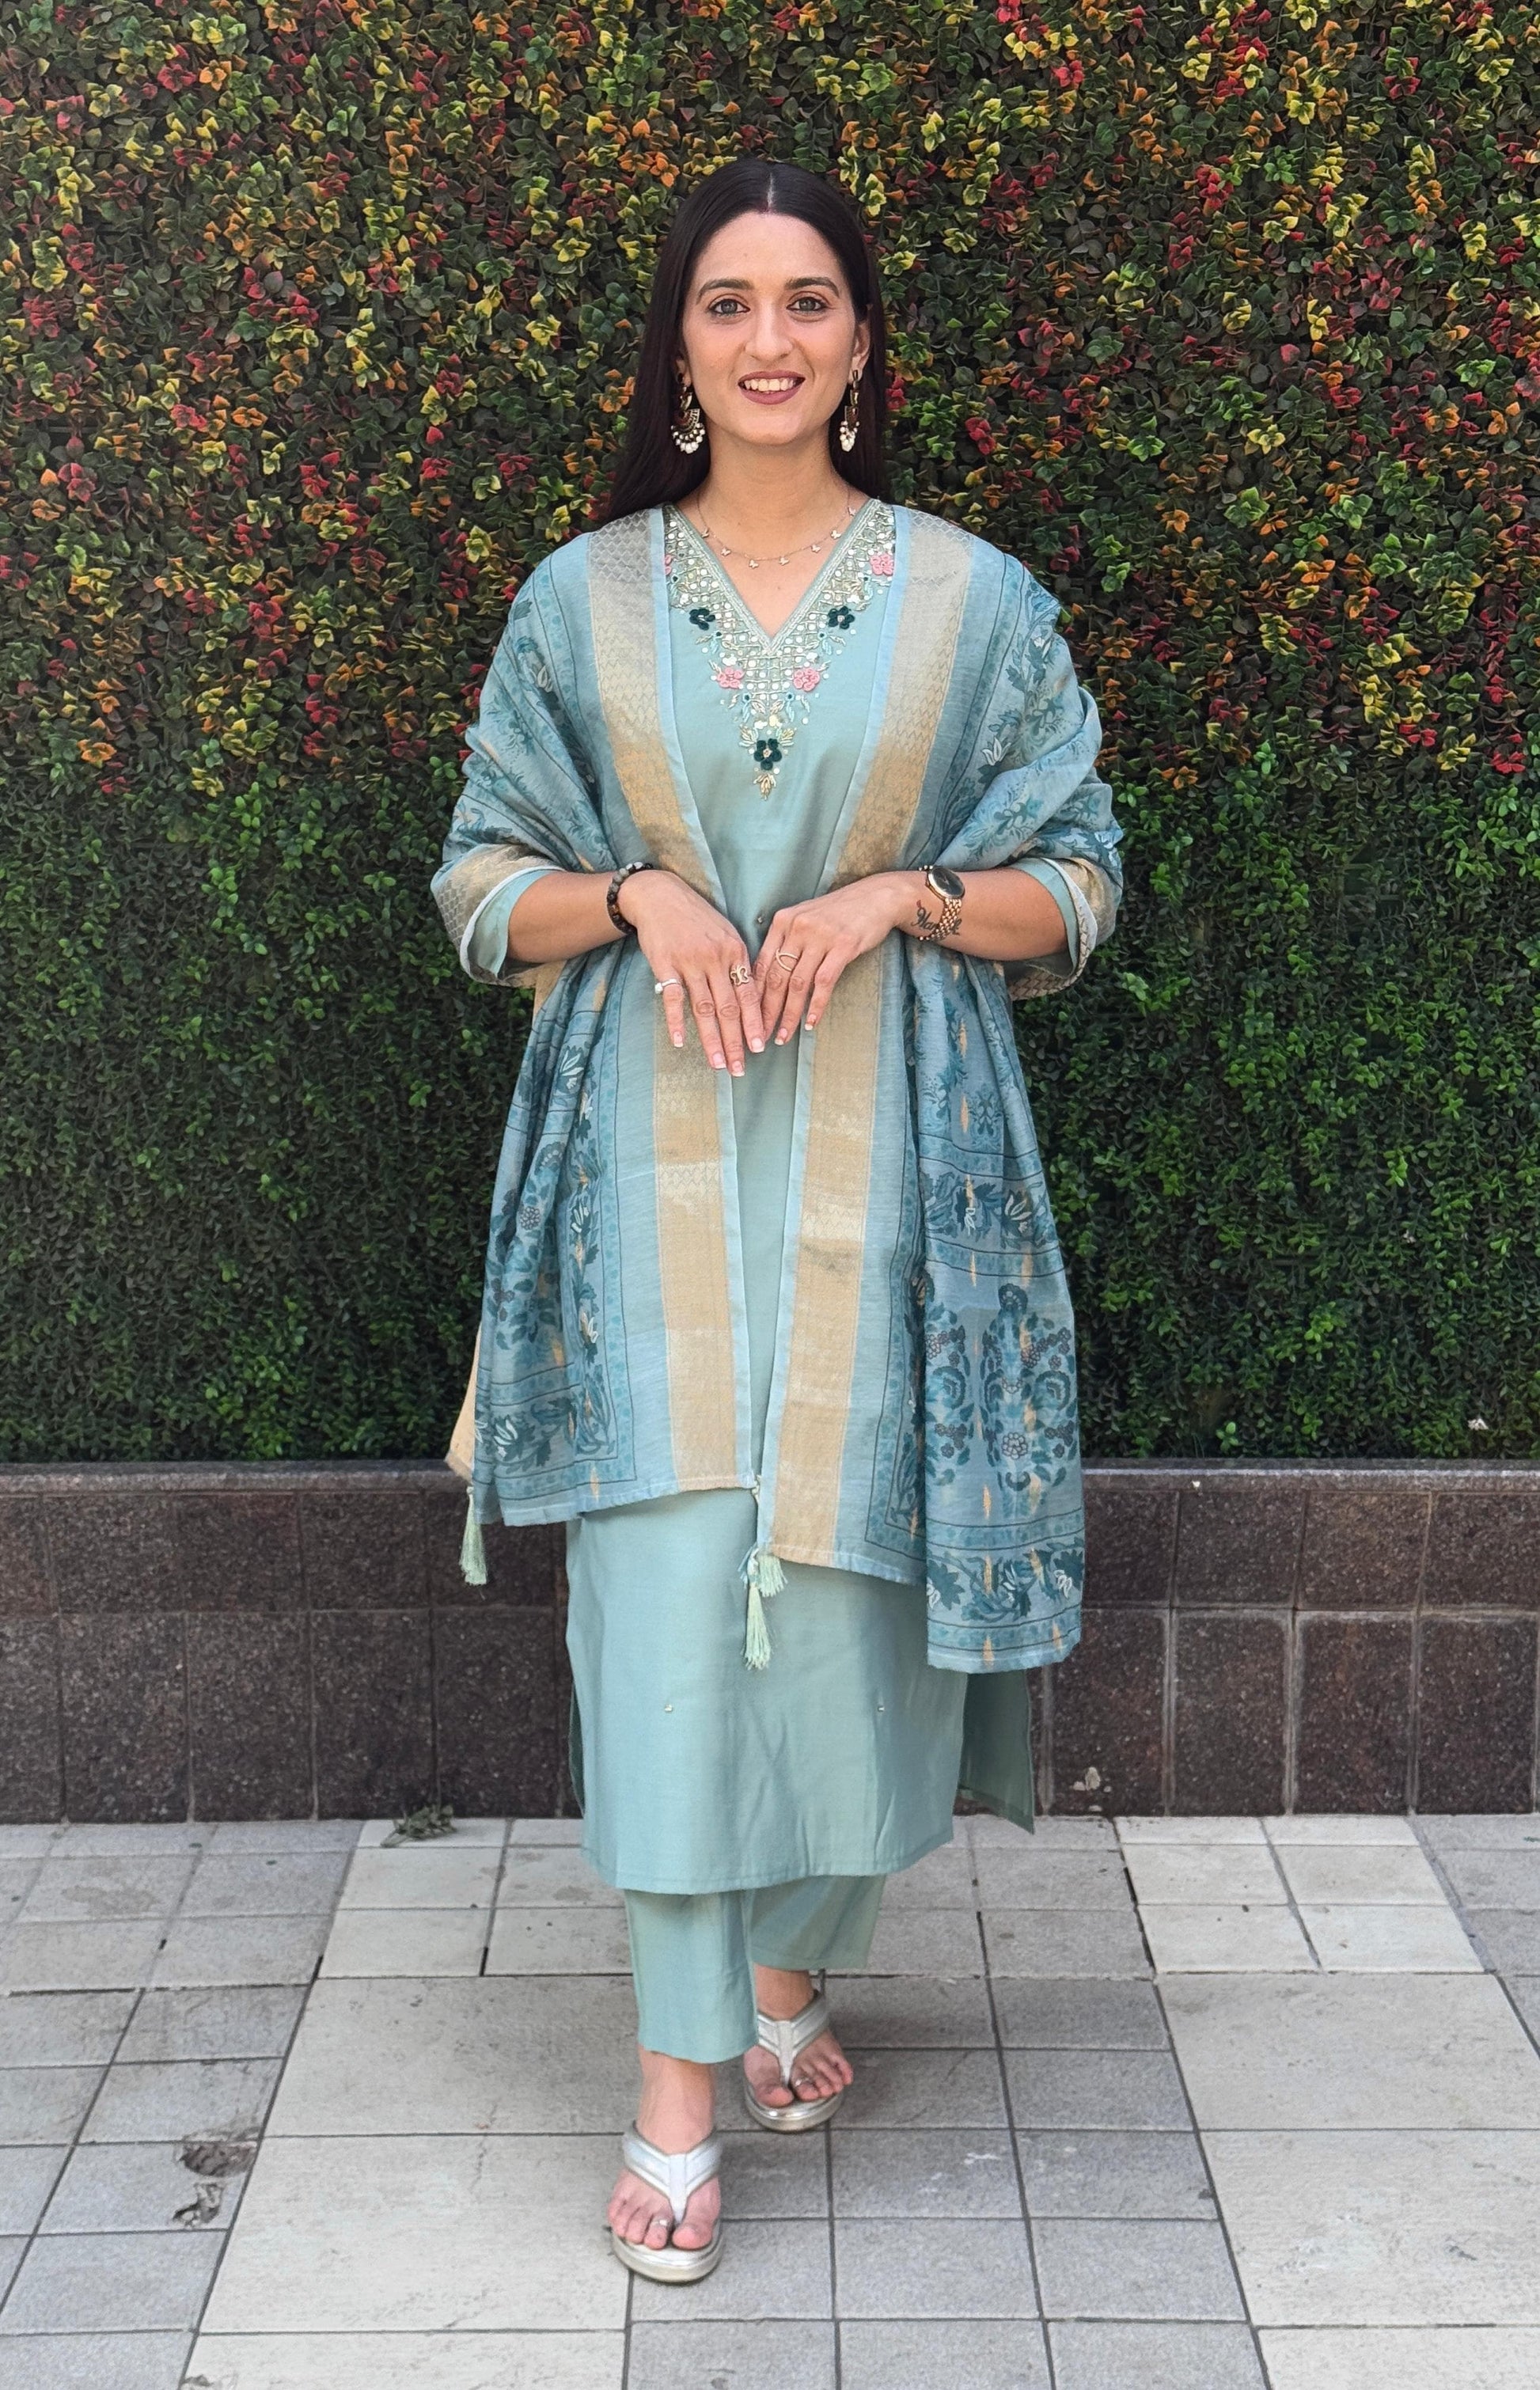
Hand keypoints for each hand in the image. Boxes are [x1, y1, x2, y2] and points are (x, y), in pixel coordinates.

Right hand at [618, 870, 765, 1072]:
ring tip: (717, 1063)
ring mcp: (690, 961)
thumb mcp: (726, 933)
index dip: (754, 1023)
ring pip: (704, 1007)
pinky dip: (676, 1021)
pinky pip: (673, 997)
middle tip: (739, 1068)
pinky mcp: (665, 964)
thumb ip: (737, 963)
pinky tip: (681, 1042)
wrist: (661, 895)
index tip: (759, 1047)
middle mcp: (716, 958)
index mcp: (735, 951)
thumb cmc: (697, 917)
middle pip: (729, 1007)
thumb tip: (751, 995)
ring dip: (711, 1039)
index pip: (749, 994)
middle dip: (736, 1041)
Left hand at [753, 874, 911, 1042]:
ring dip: (789, 1014)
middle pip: (777, 977)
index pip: (762, 964)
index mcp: (783, 921)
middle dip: (767, 1011)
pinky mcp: (843, 946)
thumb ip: (787, 942)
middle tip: (762, 1036)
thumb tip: (769, 978)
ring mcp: (821, 936)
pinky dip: (816, 1005)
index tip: (748, 1019)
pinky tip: (811, 1022)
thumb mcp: (805, 919)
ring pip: (798, 984)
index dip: (754, 995)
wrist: (876, 897)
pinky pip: (824, 982)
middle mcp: (798, 927)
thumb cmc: (838, 912)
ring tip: (784, 1036)